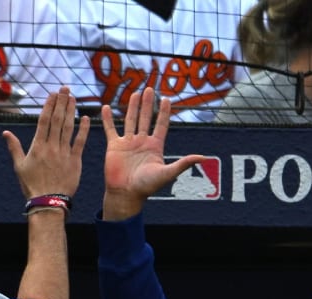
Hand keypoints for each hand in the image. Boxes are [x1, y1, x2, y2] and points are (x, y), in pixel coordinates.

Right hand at [2, 87, 89, 202]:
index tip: (53, 94)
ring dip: (71, 111)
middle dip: (61, 102)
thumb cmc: (31, 185)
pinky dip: (83, 129)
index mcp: (38, 147)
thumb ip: (14, 148)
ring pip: (68, 127)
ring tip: (73, 98)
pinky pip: (80, 141)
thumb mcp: (19, 167)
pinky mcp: (75, 160)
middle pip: (57, 120)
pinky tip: (85, 118)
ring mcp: (64, 153)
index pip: (44, 121)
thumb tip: (5, 133)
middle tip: (65, 88)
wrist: (47, 202)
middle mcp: (51, 147)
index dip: (49, 106)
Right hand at [101, 87, 207, 219]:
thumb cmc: (146, 187)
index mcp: (155, 146)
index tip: (166, 99)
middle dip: (148, 104)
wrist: (126, 195)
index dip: (163, 112)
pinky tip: (106, 108)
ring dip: (132, 107)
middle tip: (149, 89)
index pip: (161, 124)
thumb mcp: (167, 173)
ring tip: (135, 93)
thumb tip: (204, 158)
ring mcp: (127, 143)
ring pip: (130, 120)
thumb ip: (184, 163)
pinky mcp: (114, 147)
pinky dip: (108, 119)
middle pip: (145, 118)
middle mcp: (141, 142)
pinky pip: (111, 130)